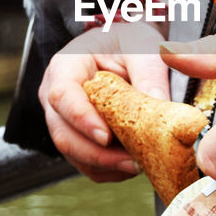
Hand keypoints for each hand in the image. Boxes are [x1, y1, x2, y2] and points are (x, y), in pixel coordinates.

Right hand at [40, 21, 169, 181]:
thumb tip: (159, 113)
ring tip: (139, 165)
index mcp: (66, 66)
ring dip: (104, 166)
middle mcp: (55, 96)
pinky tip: (132, 166)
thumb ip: (150, 77)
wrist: (127, 50)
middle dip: (96, 154)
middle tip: (132, 162)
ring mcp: (62, 120)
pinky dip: (108, 170)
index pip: (62, 95)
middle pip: (63, 133)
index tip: (106, 137)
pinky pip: (85, 163)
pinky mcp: (76, 138)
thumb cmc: (131, 44)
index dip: (81, 119)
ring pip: (73, 153)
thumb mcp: (144, 50)